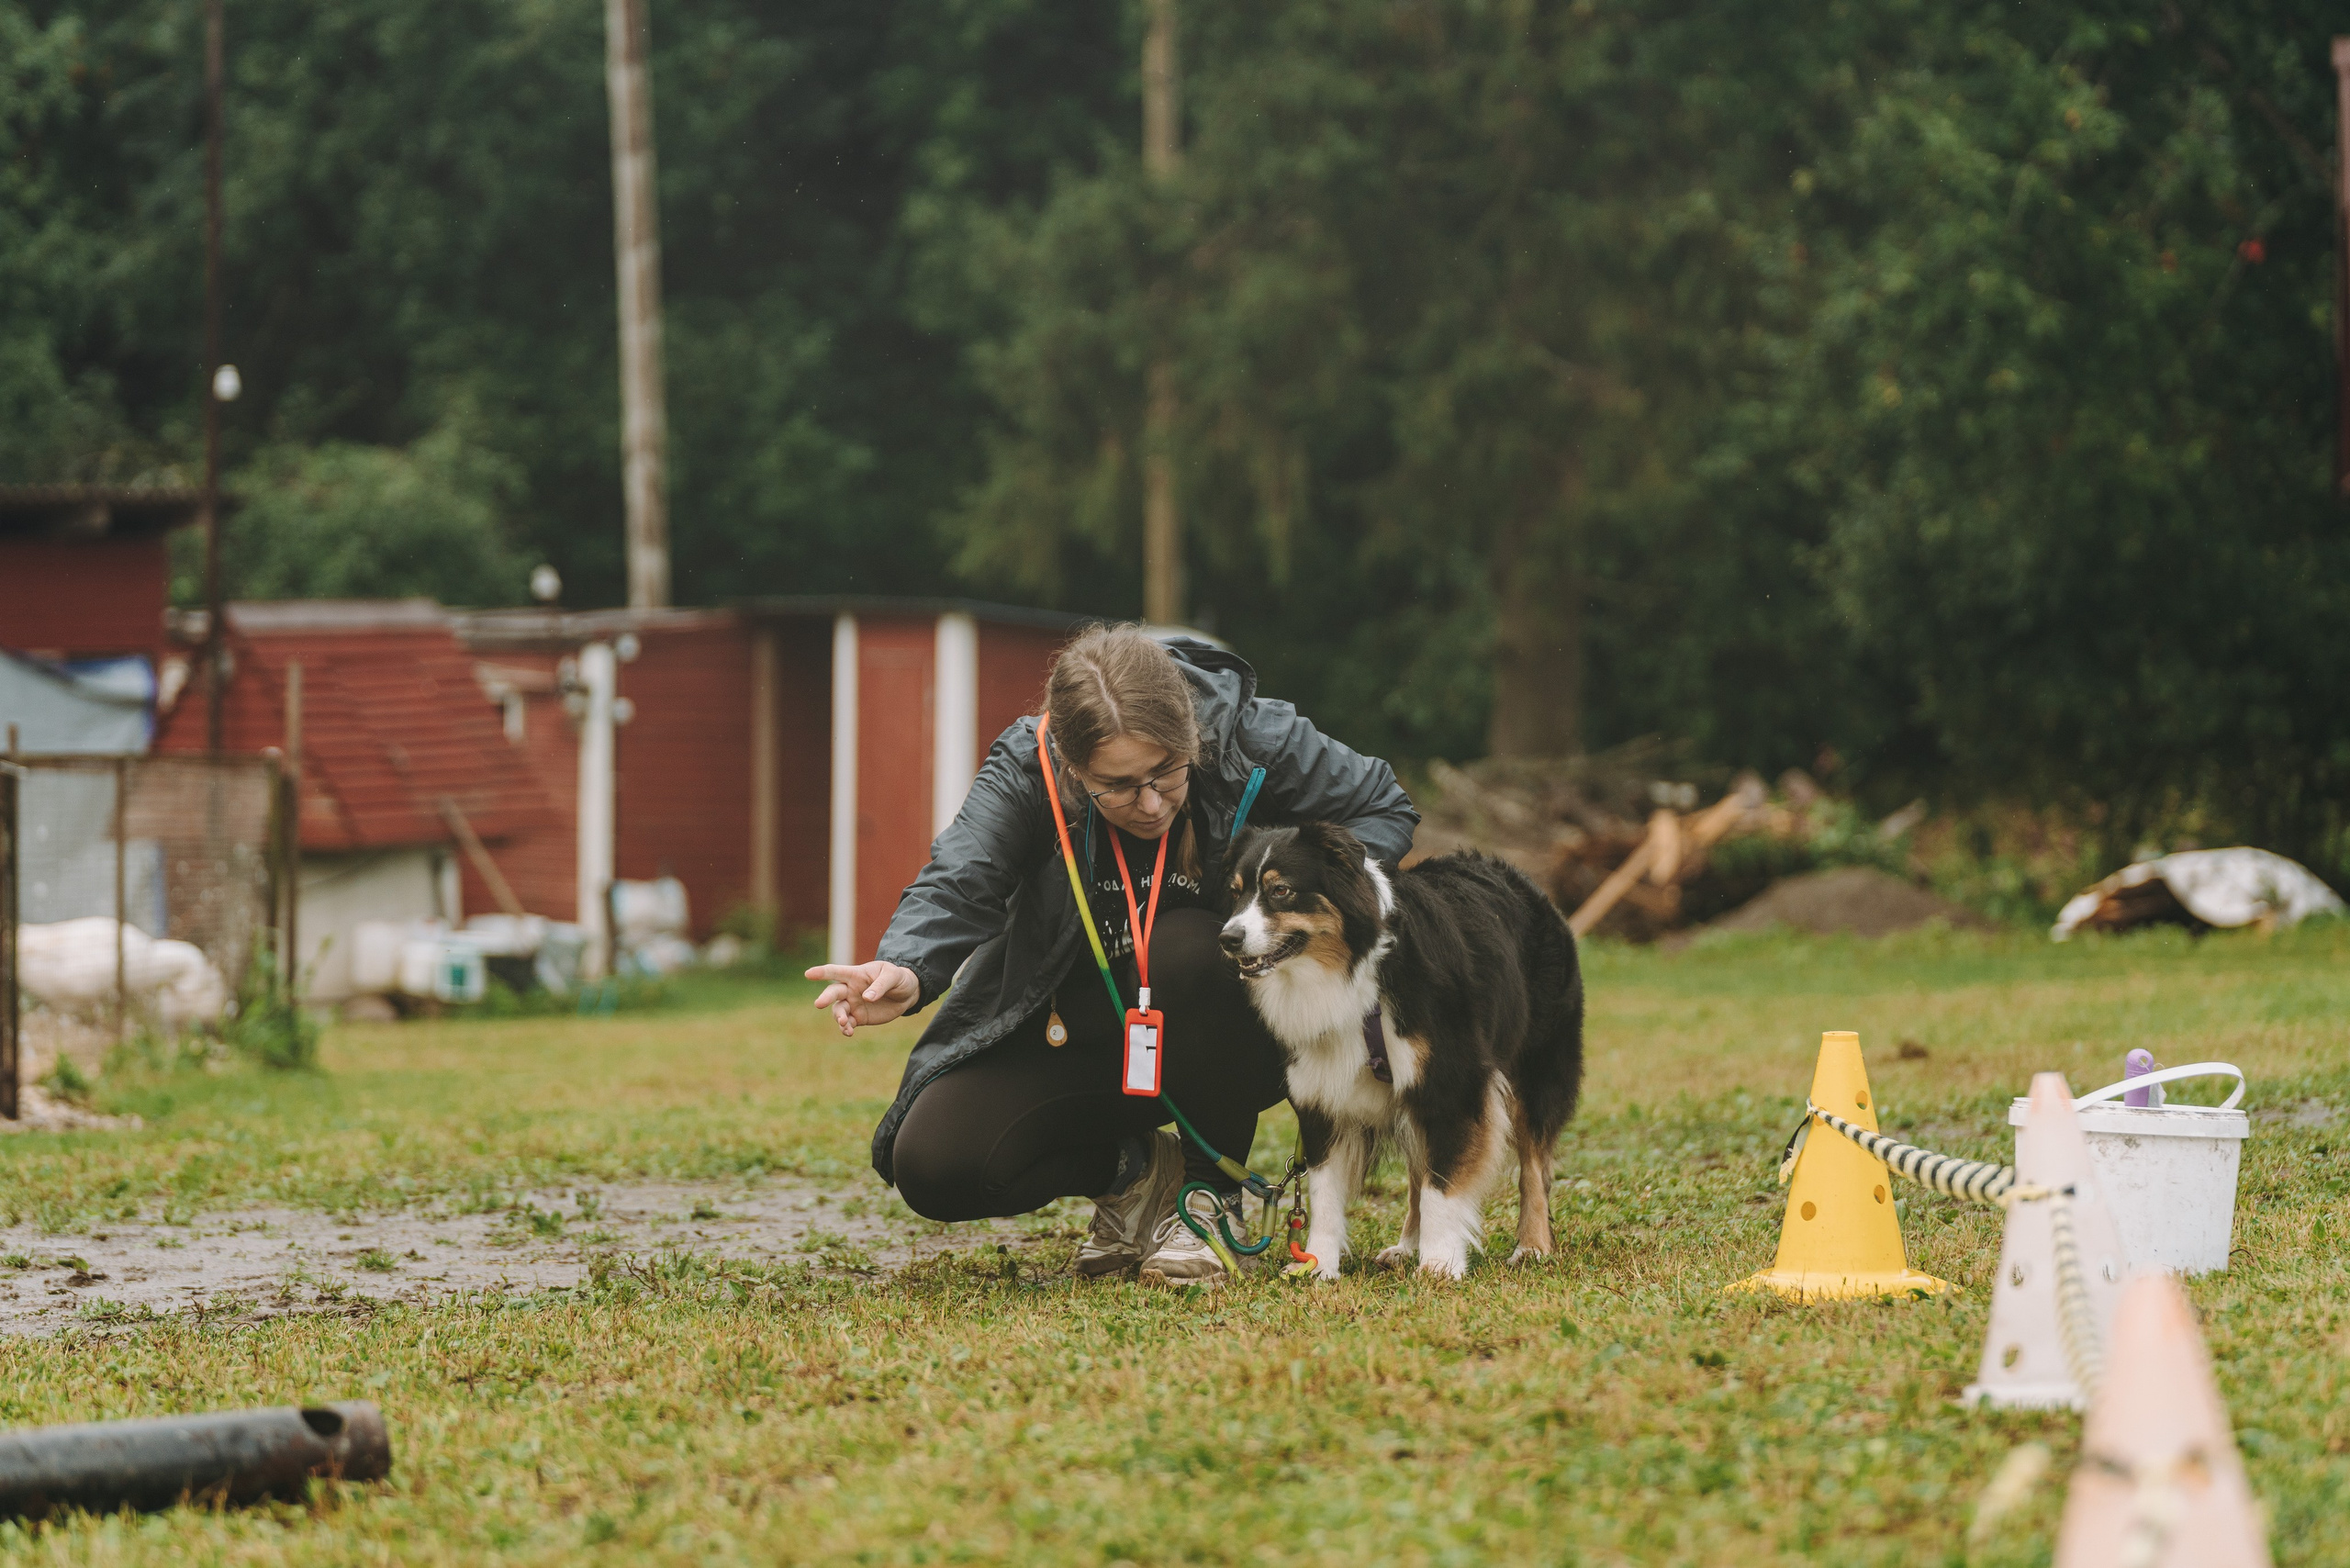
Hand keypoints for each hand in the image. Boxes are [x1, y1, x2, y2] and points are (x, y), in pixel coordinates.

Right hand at [805, 961, 920, 1036]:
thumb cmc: (898, 978)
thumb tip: (866, 997)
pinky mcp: (858, 1017)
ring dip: (838, 1017)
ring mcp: (853, 1003)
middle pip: (833, 992)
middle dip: (826, 998)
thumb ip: (880, 985)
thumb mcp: (893, 976)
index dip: (822, 972)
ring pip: (838, 1010)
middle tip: (819, 1004)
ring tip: (845, 1023)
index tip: (808, 974)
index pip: (836, 971)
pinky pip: (847, 1024)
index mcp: (856, 974)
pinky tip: (848, 1032)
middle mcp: (850, 989)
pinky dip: (845, 1028)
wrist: (907, 993)